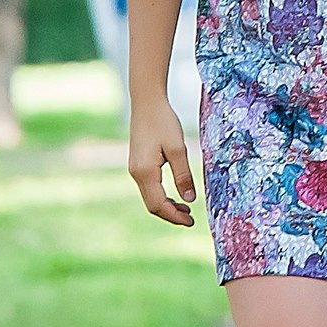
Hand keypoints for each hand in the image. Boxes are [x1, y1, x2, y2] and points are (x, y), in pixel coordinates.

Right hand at [130, 100, 196, 225]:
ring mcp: (135, 170)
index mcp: (145, 172)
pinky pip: (149, 187)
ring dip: (167, 206)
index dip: (174, 216)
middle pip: (152, 205)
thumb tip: (190, 199)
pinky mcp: (138, 164)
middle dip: (170, 215)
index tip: (191, 222)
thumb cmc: (163, 122)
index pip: (158, 204)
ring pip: (150, 197)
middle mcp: (136, 174)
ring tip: (186, 209)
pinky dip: (162, 196)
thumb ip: (183, 175)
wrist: (147, 104)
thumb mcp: (177, 149)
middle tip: (190, 220)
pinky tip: (176, 195)